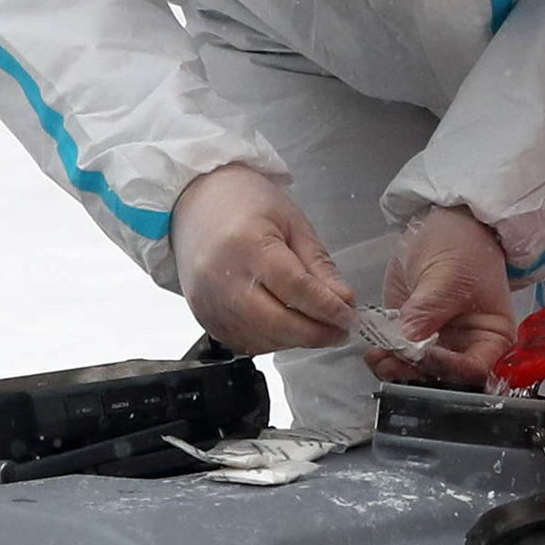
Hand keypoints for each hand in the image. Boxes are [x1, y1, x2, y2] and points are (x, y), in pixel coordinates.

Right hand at [171, 165, 358, 354]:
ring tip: (317, 329)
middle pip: (277, 322)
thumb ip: (318, 266)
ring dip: (296, 340)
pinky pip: (243, 342)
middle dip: (315, 333)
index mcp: (247, 245)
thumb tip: (344, 301)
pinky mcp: (203, 317)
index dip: (326, 308)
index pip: (295, 288)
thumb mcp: (292, 223)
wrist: (194, 202)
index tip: (349, 317)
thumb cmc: (244, 203)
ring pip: (262, 338)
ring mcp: (209, 301)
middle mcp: (222, 278)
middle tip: (341, 332)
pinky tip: (287, 329)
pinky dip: (271, 341)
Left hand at [366, 207, 517, 390]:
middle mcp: (466, 349)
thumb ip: (429, 310)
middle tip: (392, 362)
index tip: (422, 352)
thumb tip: (409, 340)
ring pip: (418, 372)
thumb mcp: (450, 276)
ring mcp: (438, 344)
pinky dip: (386, 358)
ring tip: (378, 357)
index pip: (473, 369)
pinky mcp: (413, 336)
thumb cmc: (463, 247)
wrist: (442, 226)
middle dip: (416, 374)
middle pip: (443, 378)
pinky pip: (400, 357)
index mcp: (491, 340)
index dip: (448, 367)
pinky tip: (374, 351)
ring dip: (396, 369)